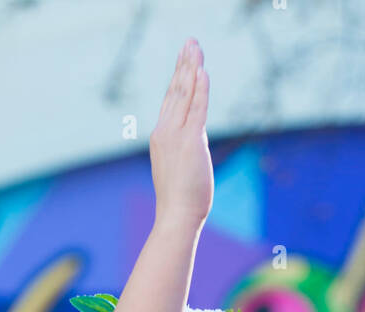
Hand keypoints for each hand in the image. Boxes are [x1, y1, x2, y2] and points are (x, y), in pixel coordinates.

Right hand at [150, 37, 212, 230]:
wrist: (176, 215)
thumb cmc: (180, 200)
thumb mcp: (180, 166)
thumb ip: (187, 147)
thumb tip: (196, 141)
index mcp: (162, 136)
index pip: (171, 101)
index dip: (178, 77)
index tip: (184, 59)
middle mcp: (165, 131)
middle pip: (176, 91)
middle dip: (184, 64)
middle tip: (190, 42)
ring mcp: (176, 135)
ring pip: (184, 94)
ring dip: (191, 68)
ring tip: (195, 47)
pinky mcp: (190, 142)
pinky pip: (197, 109)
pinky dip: (200, 89)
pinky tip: (203, 72)